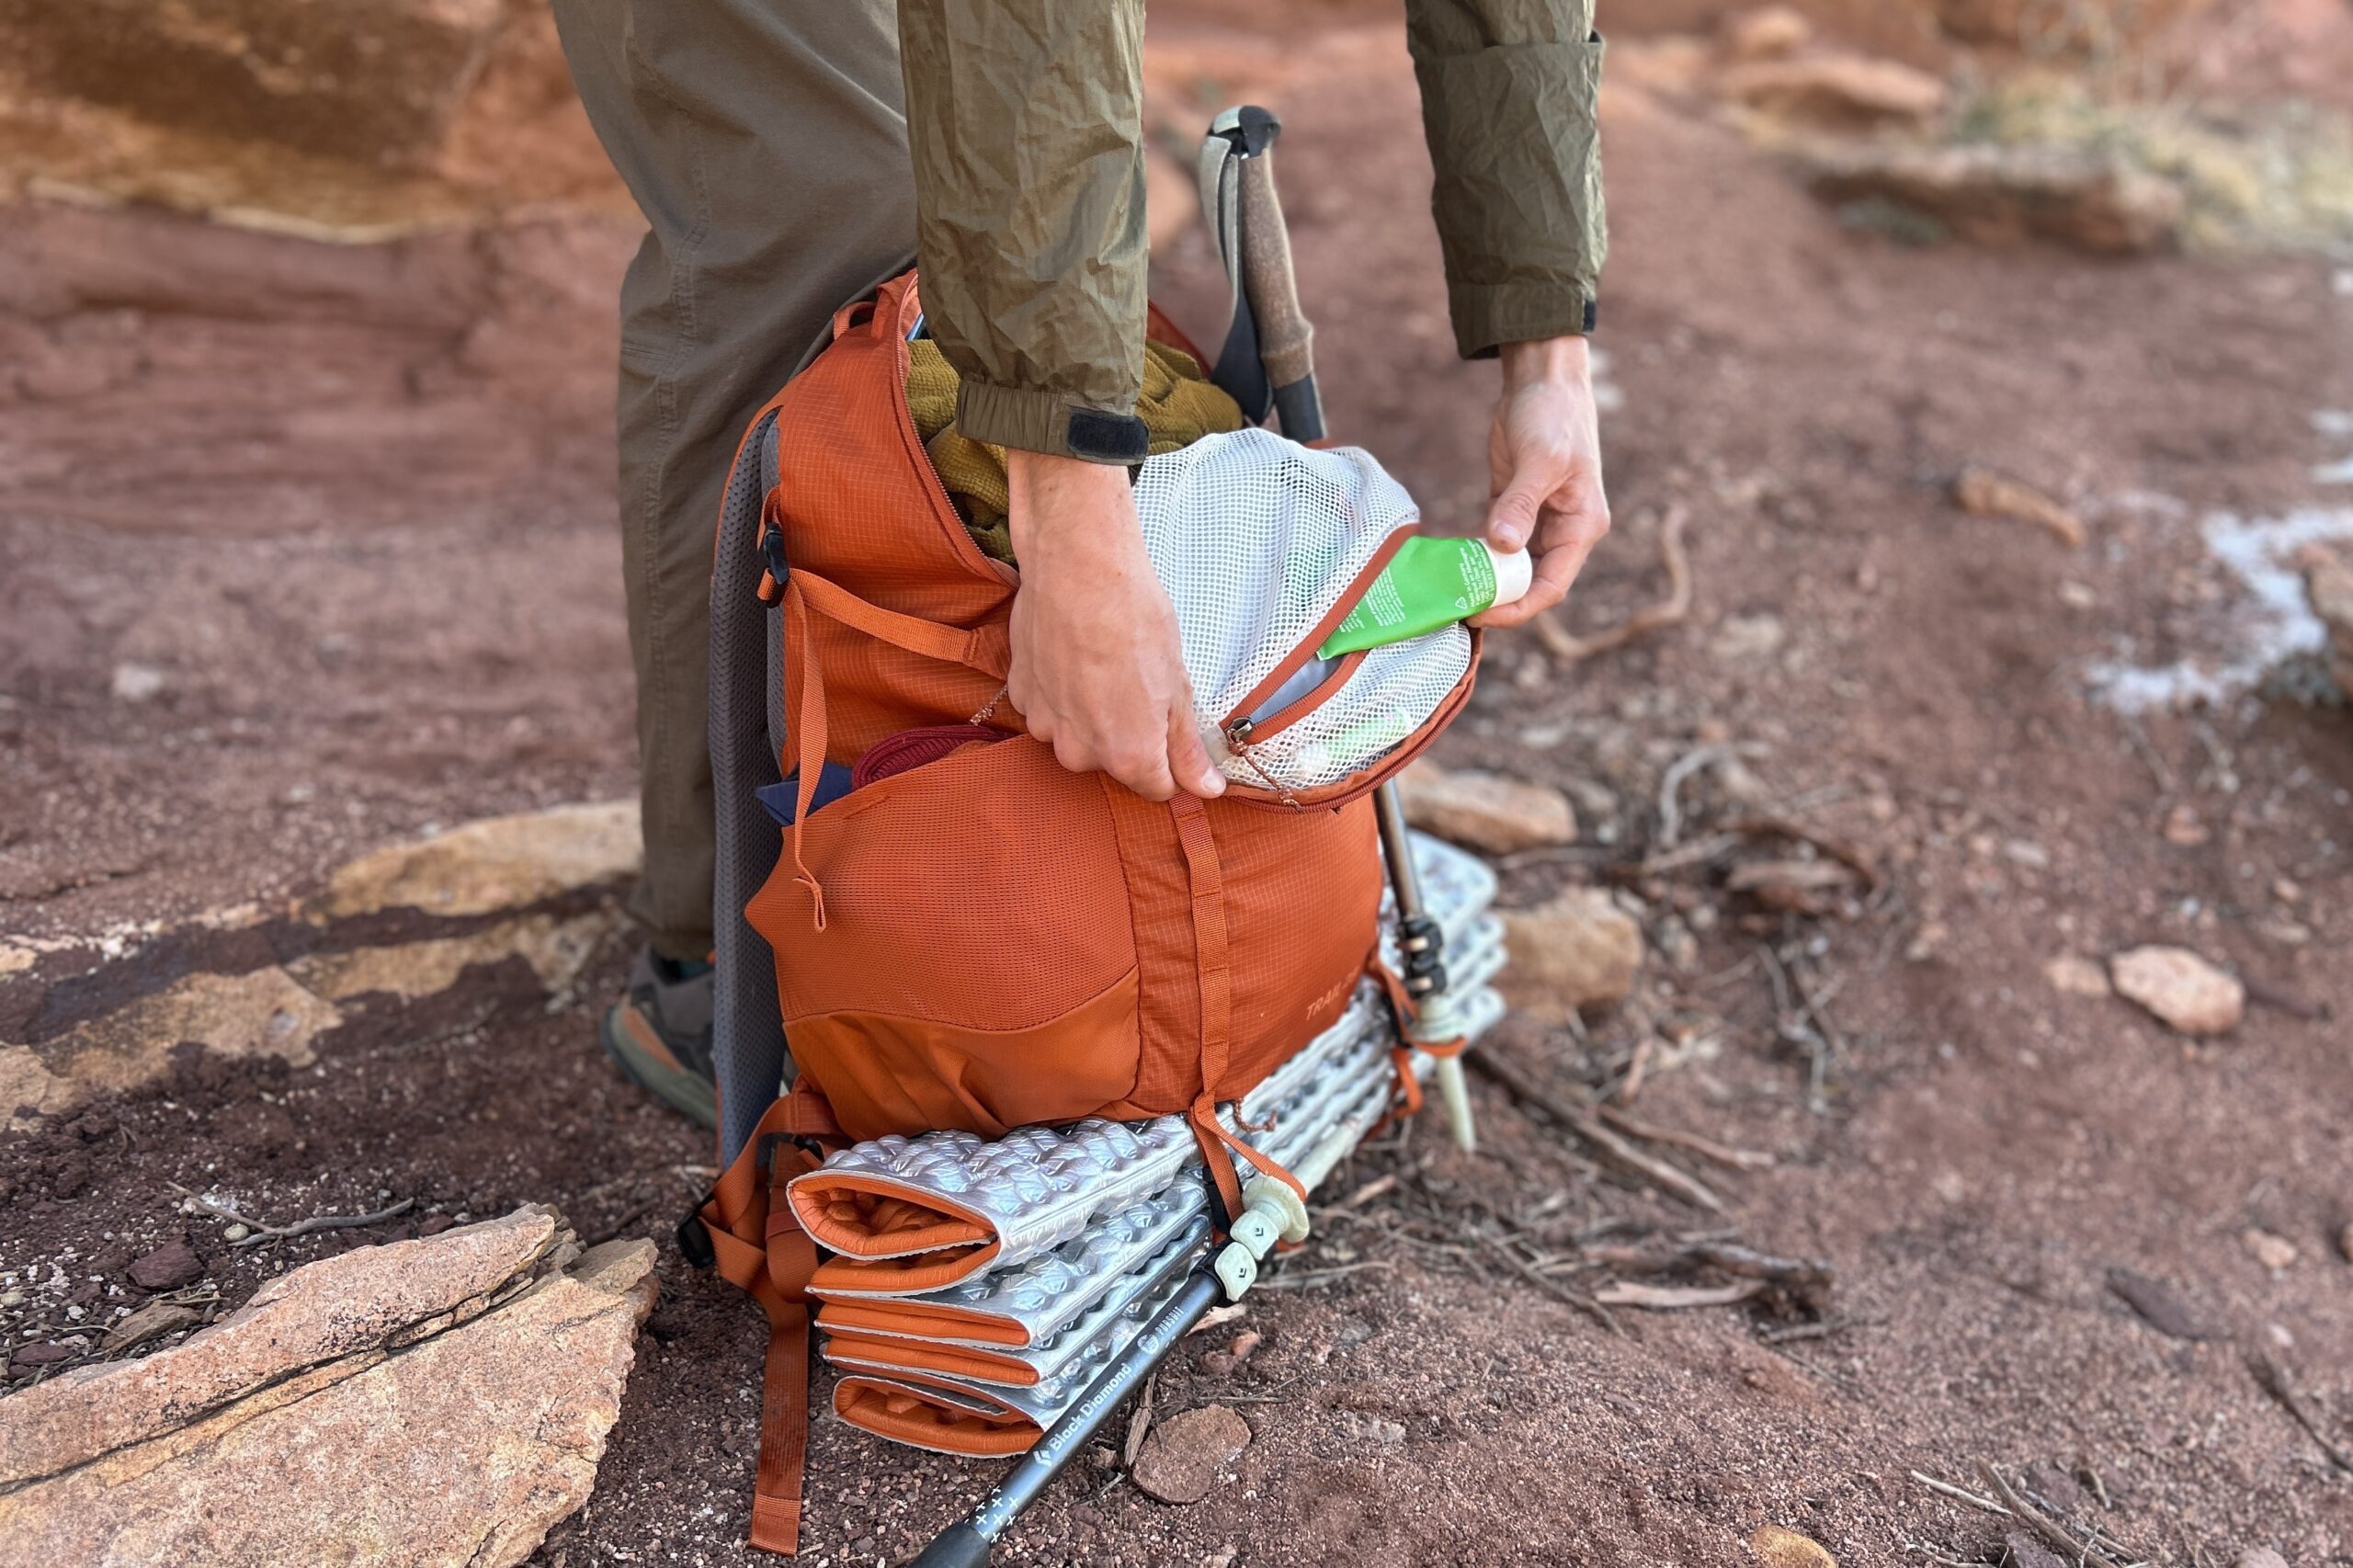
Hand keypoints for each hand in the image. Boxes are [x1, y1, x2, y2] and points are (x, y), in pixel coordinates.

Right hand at [1005, 449, 1224, 801]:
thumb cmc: (1135, 619)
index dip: (1170, 761)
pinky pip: (1049, 710)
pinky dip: (1061, 693)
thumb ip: (1186, 747)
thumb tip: (1207, 790)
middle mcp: (1080, 752)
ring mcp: (1045, 725)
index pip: (1157, 788)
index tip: (1170, 727)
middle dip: (1127, 735)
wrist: (1077, 567)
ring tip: (1103, 666)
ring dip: (1090, 714)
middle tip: (1138, 683)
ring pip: (1076, 737)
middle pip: (1112, 763)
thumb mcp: (1178, 684)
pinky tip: (1074, 657)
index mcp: (1128, 756)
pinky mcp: (1020, 696)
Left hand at [1473, 336, 1610, 627]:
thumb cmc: (1554, 415)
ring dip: (1483, 581)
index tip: (1482, 613)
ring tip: (1448, 595)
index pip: (1551, 585)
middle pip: (1529, 583)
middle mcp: (1563, 531)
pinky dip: (1474, 556)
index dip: (1518, 606)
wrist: (1542, 379)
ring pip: (1510, 567)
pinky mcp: (1512, 508)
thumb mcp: (1540, 460)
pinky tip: (1449, 567)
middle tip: (1455, 609)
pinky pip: (1493, 544)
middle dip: (1497, 599)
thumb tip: (1503, 546)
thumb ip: (1521, 504)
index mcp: (1581, 526)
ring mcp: (1537, 521)